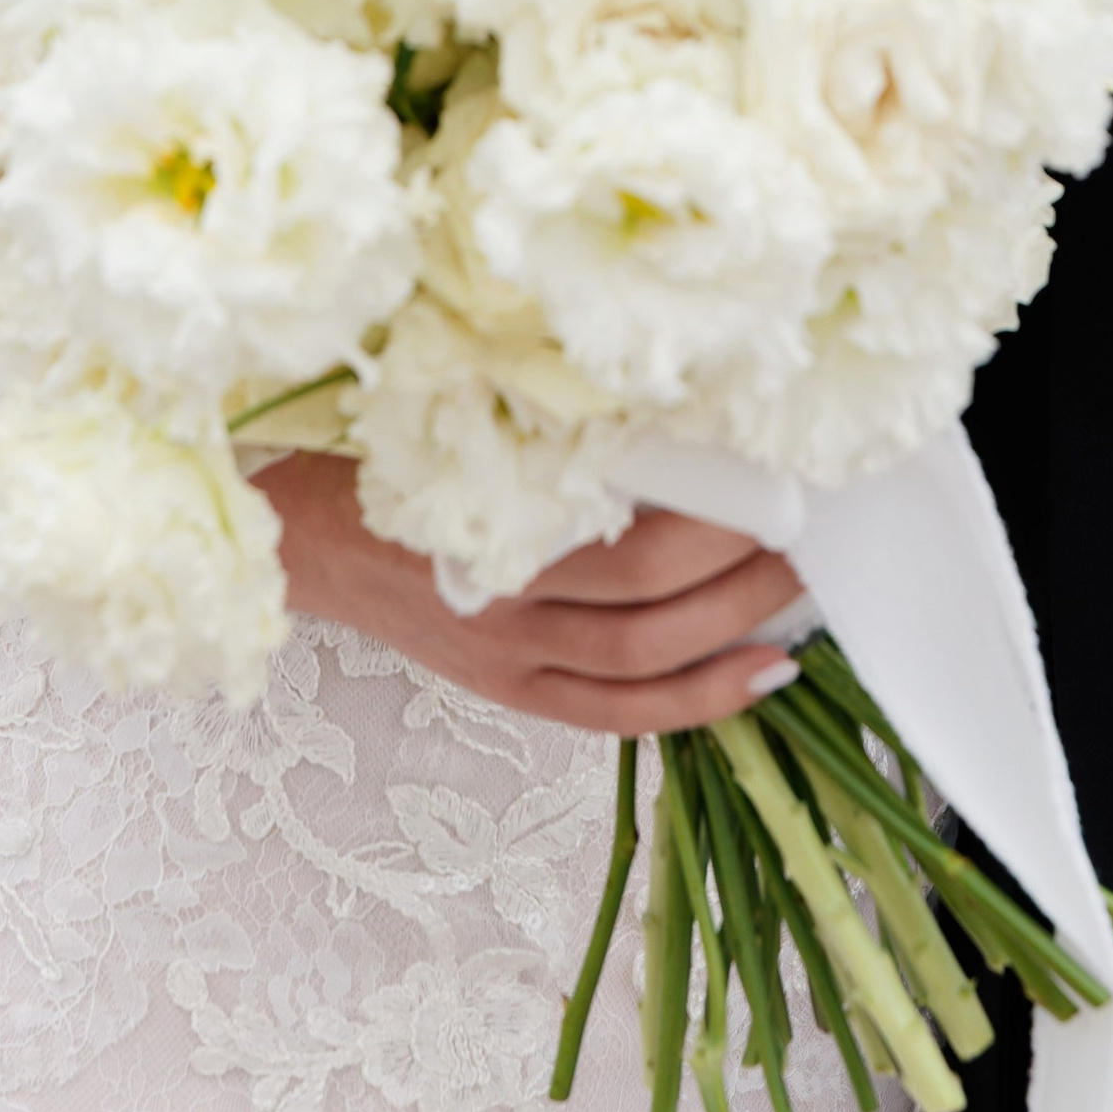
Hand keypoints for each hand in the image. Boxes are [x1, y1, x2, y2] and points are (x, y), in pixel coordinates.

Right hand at [262, 454, 803, 733]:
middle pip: (647, 597)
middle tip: (807, 521)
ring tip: (801, 589)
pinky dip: (696, 701)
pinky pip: (616, 714)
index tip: (776, 467)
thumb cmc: (388, 453)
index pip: (625, 532)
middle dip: (743, 565)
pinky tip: (761, 673)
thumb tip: (679, 397)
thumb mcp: (460, 416)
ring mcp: (506, 656)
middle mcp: (500, 601)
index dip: (712, 513)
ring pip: (642, 660)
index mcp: (488, 520)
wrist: (305, 530)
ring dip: (735, 627)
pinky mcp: (510, 689)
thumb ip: (555, 419)